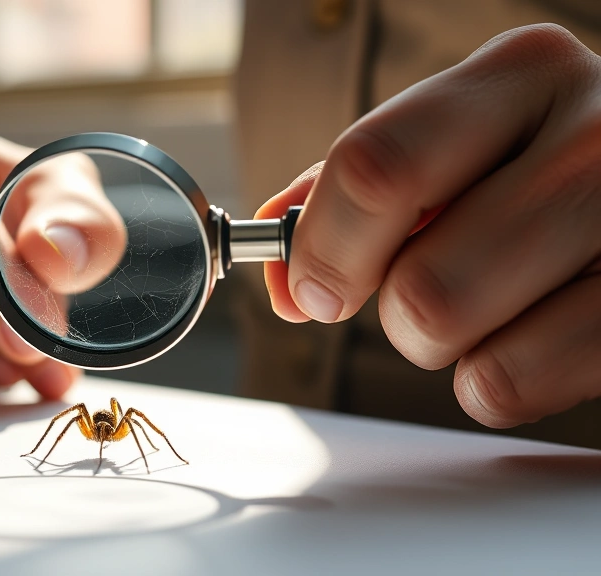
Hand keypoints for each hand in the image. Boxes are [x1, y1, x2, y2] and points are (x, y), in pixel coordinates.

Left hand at [259, 25, 600, 427]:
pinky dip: (495, 382)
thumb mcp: (452, 146)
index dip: (324, 248)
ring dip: (441, 346)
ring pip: (454, 330)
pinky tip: (532, 337)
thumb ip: (350, 191)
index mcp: (522, 76)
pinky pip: (510, 383)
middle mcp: (594, 136)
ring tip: (488, 309)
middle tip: (419, 297)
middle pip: (416, 280)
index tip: (312, 288)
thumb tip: (280, 269)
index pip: (375, 168)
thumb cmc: (536, 172)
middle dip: (392, 312)